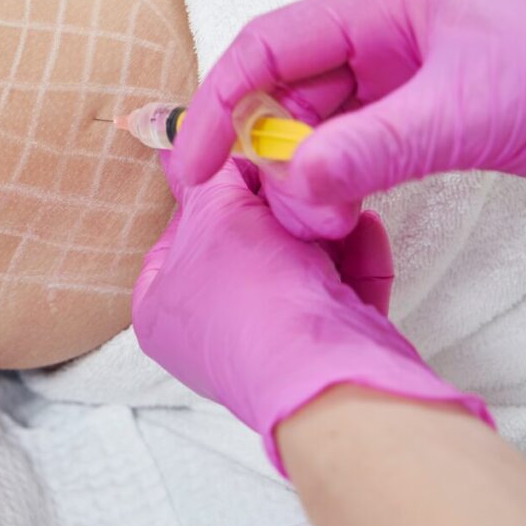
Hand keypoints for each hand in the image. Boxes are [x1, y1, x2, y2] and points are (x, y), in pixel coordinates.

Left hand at [133, 155, 491, 474]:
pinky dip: (353, 257)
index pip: (177, 233)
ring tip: (333, 199)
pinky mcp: (325, 350)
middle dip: (276, 207)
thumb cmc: (252, 296)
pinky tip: (364, 226)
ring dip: (320, 226)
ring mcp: (269, 343)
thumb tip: (188, 154)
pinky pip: (337, 289)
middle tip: (294, 172)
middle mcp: (209, 332)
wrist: (328, 371)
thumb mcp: (215, 215)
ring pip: (296, 263)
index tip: (242, 160)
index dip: (210, 191)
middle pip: (243, 244)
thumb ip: (207, 178)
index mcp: (161, 310)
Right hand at [173, 0, 525, 237]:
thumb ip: (376, 146)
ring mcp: (394, 83)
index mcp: (379, 10)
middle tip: (277, 206)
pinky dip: (335, 184)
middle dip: (267, 150)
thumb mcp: (467, 109)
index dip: (220, 103)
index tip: (196, 166)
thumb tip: (291, 182)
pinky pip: (349, 153)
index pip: (267, 47)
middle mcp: (376, 41)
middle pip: (283, 93)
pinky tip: (341, 210)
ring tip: (318, 217)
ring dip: (303, 175)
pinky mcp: (413, 121)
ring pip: (314, 129)